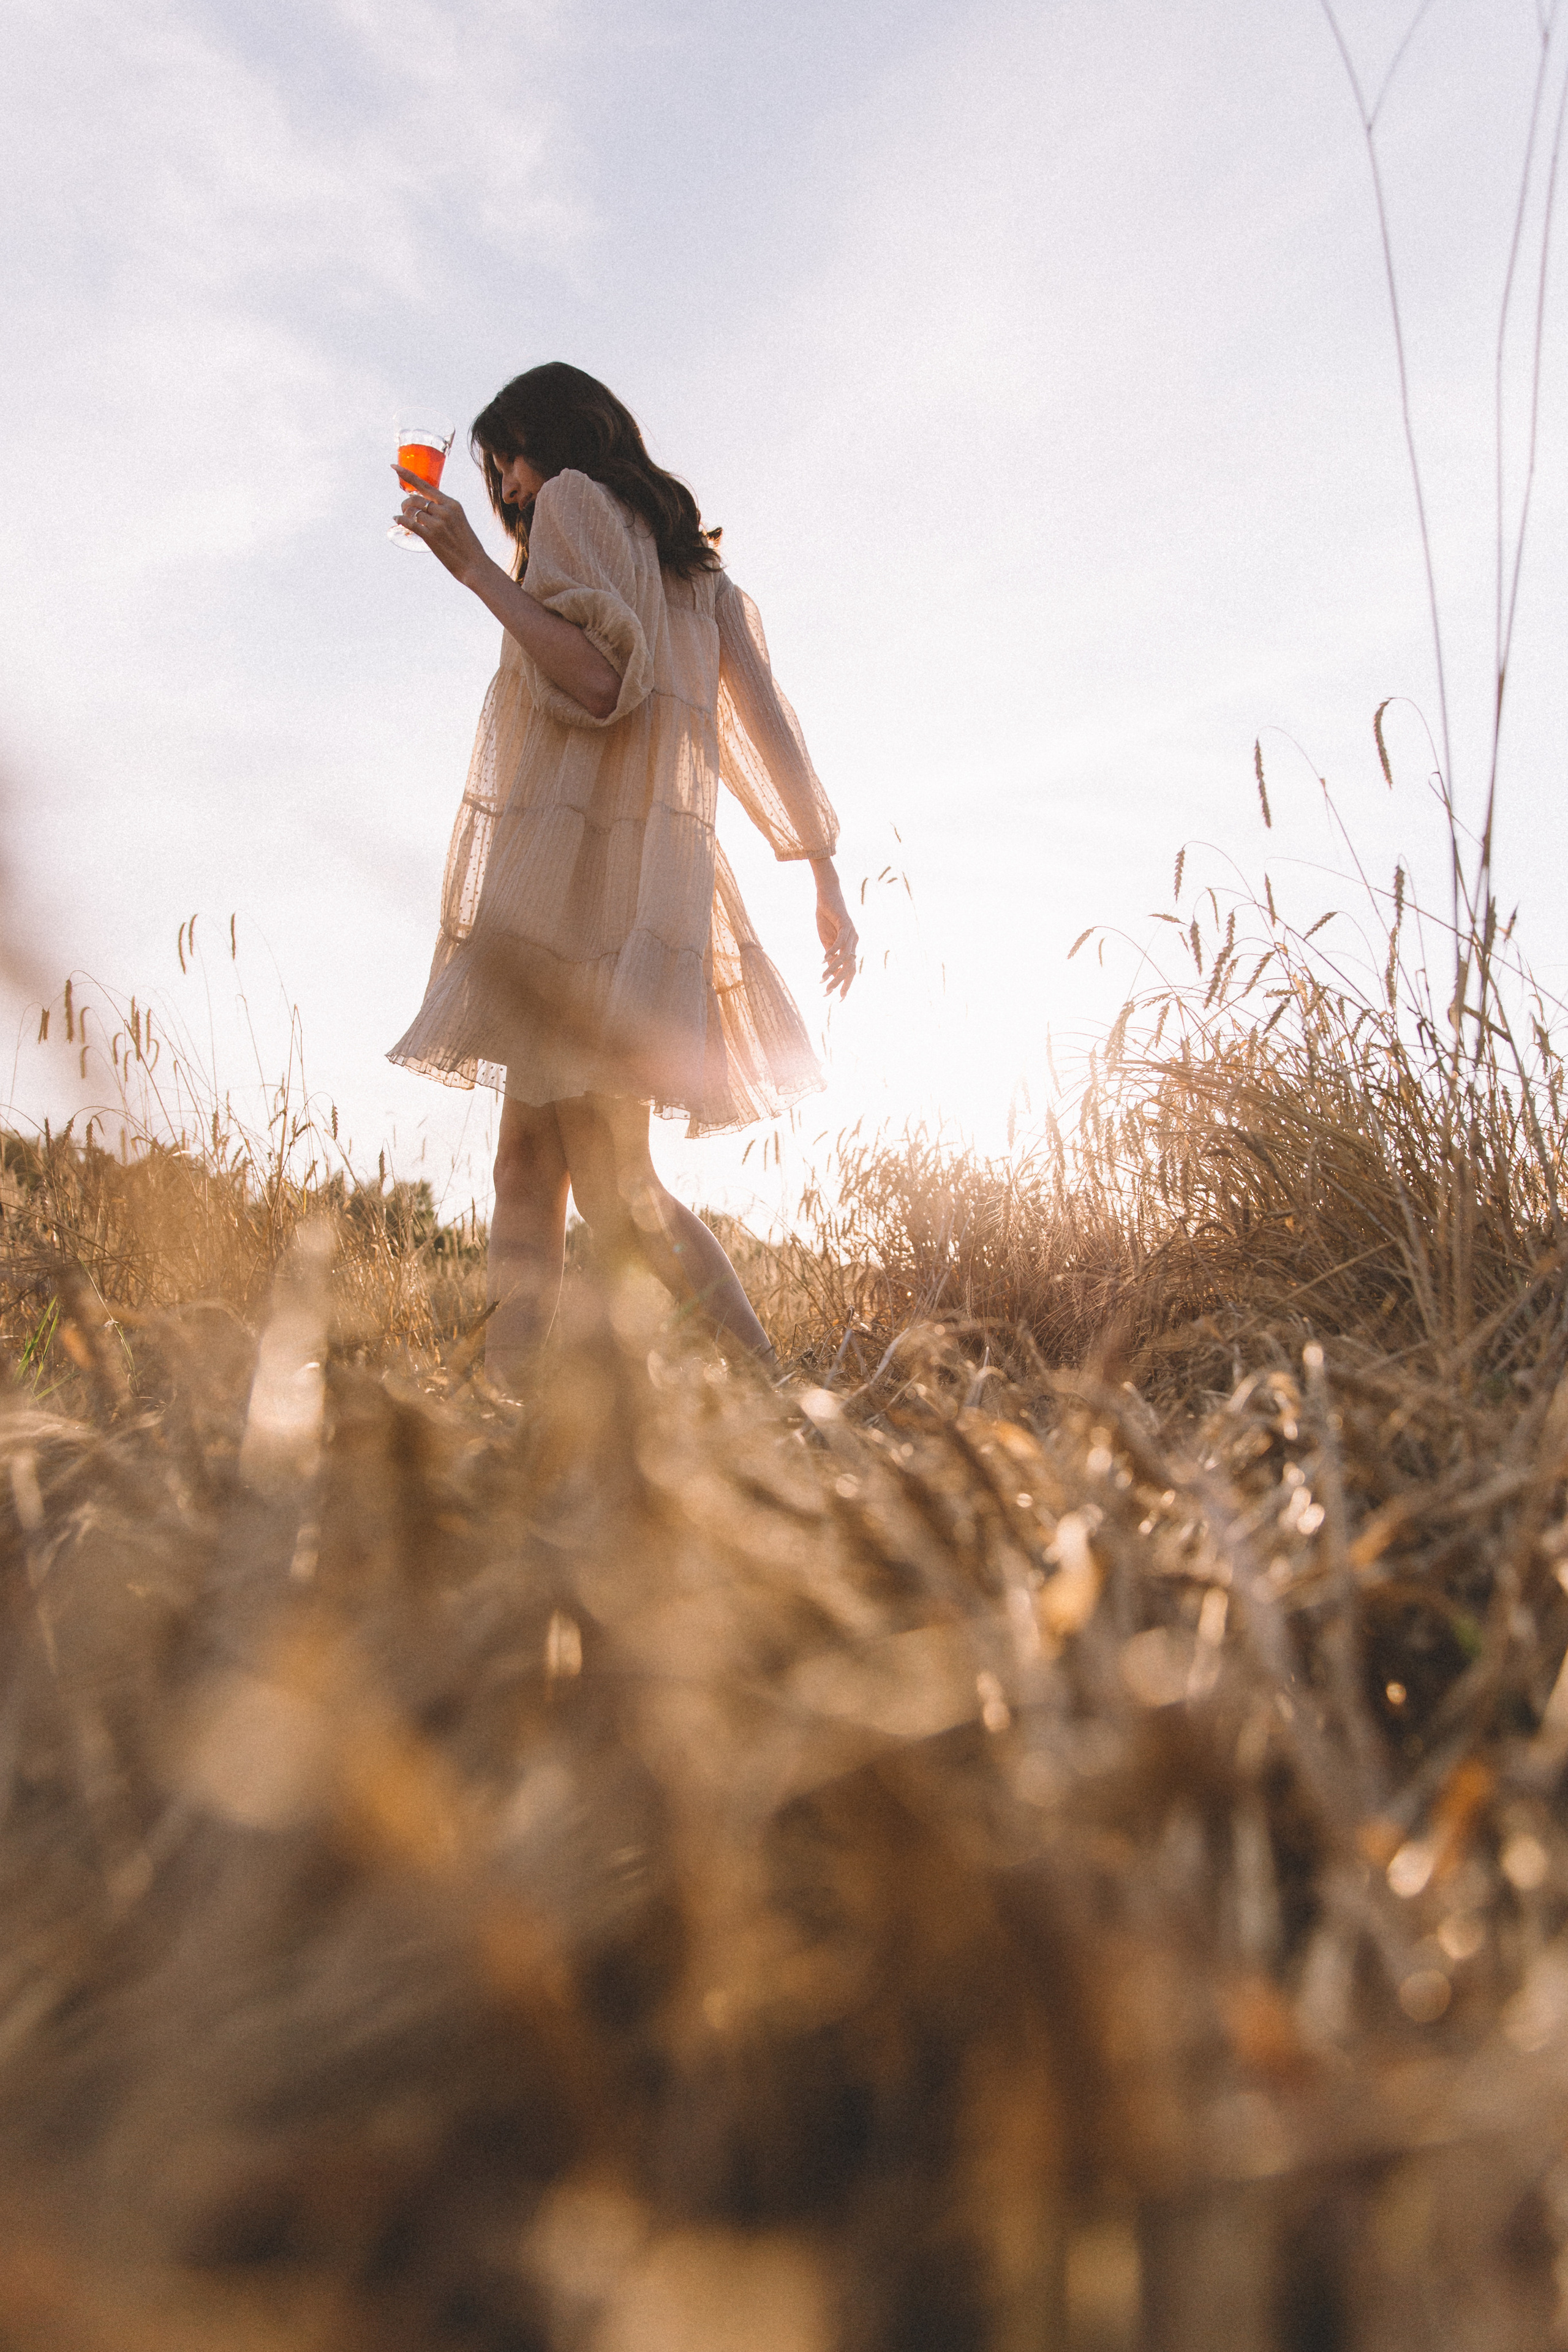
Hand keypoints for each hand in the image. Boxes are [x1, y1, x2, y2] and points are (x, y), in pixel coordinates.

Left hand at [394, 467, 488, 584]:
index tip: (394, 467)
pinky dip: (401, 520)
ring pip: (412, 511)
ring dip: (404, 513)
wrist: (475, 564)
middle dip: (405, 503)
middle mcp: (445, 510)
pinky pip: (409, 523)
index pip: (426, 485)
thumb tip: (427, 508)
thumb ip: (445, 511)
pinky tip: (397, 521)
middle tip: (403, 510)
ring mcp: (438, 523)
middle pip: (415, 499)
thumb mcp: (459, 521)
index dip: (408, 475)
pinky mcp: (431, 536)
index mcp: (452, 504)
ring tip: (403, 518)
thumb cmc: (467, 545)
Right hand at [816, 888, 858, 999]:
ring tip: (821, 979)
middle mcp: (855, 942)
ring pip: (845, 957)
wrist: (827, 896)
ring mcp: (852, 934)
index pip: (851, 971)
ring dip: (832, 970)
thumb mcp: (826, 941)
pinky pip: (840, 942)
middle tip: (827, 993)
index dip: (846, 985)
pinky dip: (831, 952)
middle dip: (839, 982)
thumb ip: (831, 956)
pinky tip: (822, 961)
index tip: (838, 999)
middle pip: (850, 968)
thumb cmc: (826, 918)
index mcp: (850, 947)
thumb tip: (832, 974)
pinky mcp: (846, 924)